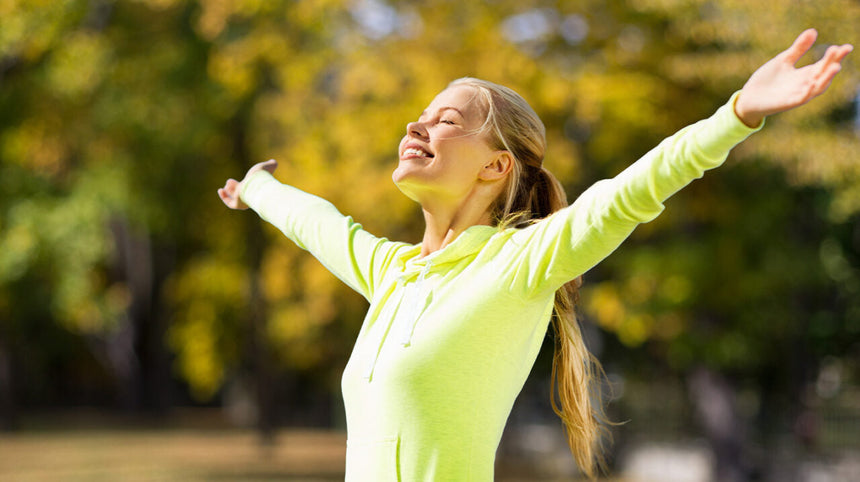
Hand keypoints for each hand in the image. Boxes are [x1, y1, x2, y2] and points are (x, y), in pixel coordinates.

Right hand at [217, 159, 278, 209]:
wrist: (258, 185)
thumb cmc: (263, 177)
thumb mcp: (267, 167)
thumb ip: (270, 164)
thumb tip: (274, 162)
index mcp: (257, 189)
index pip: (250, 188)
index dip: (245, 184)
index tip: (242, 178)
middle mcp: (251, 196)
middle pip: (242, 195)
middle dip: (235, 188)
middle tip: (229, 181)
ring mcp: (244, 200)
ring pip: (235, 198)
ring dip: (229, 191)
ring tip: (227, 184)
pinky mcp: (238, 203)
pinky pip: (229, 203)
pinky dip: (224, 197)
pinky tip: (220, 190)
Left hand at [734, 29, 852, 127]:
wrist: (748, 98)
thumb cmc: (767, 80)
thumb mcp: (783, 60)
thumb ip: (798, 48)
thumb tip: (813, 31)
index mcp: (805, 74)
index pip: (824, 64)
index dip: (835, 56)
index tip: (845, 47)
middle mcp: (804, 85)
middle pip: (823, 74)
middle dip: (832, 63)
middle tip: (838, 50)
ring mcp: (797, 94)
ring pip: (817, 88)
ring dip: (826, 78)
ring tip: (835, 67)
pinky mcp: (788, 103)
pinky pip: (801, 98)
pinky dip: (808, 92)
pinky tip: (812, 83)